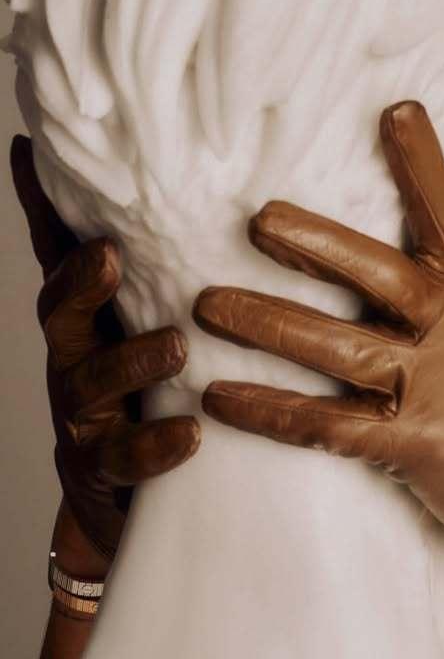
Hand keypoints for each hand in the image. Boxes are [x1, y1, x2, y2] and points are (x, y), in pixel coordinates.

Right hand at [10, 135, 201, 560]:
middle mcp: (75, 358)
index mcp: (90, 317)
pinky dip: (156, 444)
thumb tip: (197, 185)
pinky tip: (190, 434)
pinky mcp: (104, 471)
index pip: (59, 253)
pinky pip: (126, 456)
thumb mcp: (164, 321)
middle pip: (60, 311)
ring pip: (92, 382)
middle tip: (109, 256)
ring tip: (177, 346)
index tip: (30, 152)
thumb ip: (176, 267)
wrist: (139, 505)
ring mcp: (83, 416)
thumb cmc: (160, 395)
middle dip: (79, 282)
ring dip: (132, 359)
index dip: (38, 204)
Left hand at [191, 99, 443, 600]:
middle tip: (259, 219)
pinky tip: (219, 398)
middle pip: (382, 275)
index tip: (395, 110)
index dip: (424, 165)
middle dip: (321, 243)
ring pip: (340, 347)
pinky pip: (326, 426)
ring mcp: (431, 389)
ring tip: (208, 305)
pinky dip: (271, 411)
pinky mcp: (410, 446)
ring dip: (271, 323)